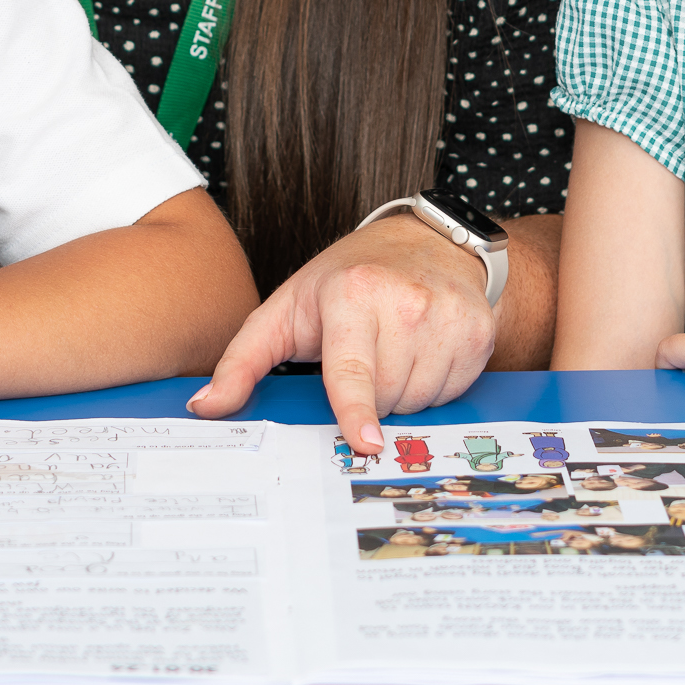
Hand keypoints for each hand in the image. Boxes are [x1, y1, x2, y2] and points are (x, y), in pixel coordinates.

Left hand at [190, 214, 494, 451]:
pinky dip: (434, 384)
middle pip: (384, 398)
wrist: (426, 241)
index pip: (353, 369)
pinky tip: (424, 351)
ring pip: (420, 401)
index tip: (366, 443)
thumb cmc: (348, 280)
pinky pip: (452, 392)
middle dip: (369, 395)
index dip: (356, 411)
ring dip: (403, 392)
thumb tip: (205, 407)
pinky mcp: (479, 331)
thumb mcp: (287, 309)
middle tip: (363, 357)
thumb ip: (243, 361)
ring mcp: (448, 316)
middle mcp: (406, 302)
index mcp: (352, 295)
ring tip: (393, 351)